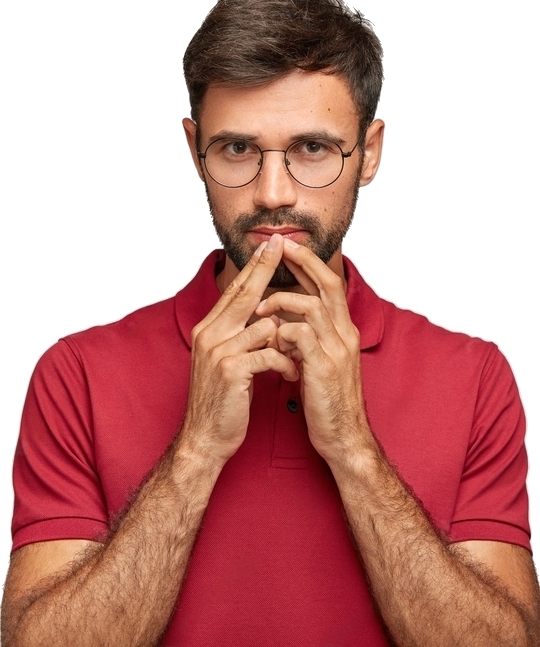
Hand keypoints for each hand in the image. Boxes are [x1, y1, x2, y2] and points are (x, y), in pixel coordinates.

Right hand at [180, 235, 298, 464]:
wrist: (205, 438)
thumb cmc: (222, 401)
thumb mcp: (227, 362)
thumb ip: (240, 337)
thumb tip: (266, 319)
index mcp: (209, 330)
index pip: (234, 291)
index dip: (253, 267)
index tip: (269, 246)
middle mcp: (210, 334)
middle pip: (244, 294)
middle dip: (265, 267)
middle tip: (282, 244)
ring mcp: (218, 351)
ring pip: (265, 325)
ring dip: (287, 342)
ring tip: (294, 360)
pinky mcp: (230, 370)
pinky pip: (269, 352)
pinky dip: (286, 363)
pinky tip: (290, 376)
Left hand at [255, 238, 371, 465]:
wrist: (343, 436)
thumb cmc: (327, 400)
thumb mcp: (320, 362)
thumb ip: (308, 338)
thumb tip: (285, 320)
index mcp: (343, 330)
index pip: (329, 285)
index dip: (310, 264)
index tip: (289, 248)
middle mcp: (345, 334)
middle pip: (328, 284)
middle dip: (303, 261)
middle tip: (279, 247)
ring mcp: (337, 349)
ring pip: (312, 305)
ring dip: (282, 301)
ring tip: (260, 310)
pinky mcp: (324, 367)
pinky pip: (301, 334)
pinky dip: (282, 331)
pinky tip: (272, 341)